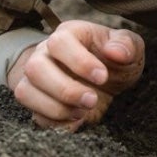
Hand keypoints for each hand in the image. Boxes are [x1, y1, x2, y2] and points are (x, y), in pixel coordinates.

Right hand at [6, 20, 144, 131]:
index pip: (60, 42)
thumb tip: (115, 52)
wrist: (103, 79)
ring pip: (26, 92)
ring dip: (56, 108)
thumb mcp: (130, 48)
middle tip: (92, 100)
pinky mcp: (36, 101)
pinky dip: (55, 123)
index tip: (102, 77)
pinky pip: (34, 115)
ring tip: (83, 112)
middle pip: (36, 68)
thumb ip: (126, 45)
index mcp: (69, 34)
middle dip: (65, 90)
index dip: (79, 62)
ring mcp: (36, 78)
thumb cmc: (114, 59)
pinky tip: (76, 120)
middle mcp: (45, 53)